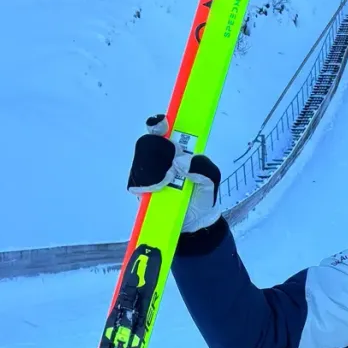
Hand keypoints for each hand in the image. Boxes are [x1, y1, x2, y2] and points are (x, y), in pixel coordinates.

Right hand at [127, 115, 222, 232]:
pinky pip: (135, 182)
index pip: (161, 128)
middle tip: (173, 171)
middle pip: (147, 144)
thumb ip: (203, 167)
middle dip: (160, 155)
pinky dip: (146, 185)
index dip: (158, 123)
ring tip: (168, 184)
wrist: (195, 223)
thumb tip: (181, 162)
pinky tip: (156, 191)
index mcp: (176, 149)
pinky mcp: (139, 188)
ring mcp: (147, 172)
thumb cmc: (203, 196)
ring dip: (154, 173)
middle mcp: (159, 157)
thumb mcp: (212, 180)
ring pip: (140, 163)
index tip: (162, 125)